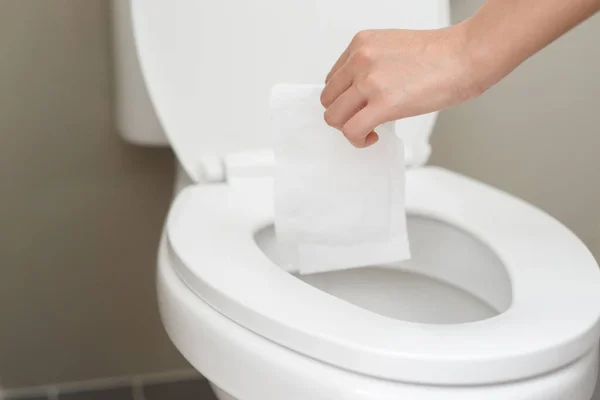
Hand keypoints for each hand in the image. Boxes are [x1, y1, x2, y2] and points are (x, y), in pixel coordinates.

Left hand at [320, 26, 482, 147]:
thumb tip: (360, 90)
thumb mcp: (392, 47)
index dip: (343, 98)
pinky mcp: (382, 104)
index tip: (356, 106)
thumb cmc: (439, 54)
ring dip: (348, 128)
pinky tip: (372, 136)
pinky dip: (358, 140)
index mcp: (361, 44)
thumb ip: (371, 65)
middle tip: (361, 119)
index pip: (332, 79)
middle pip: (329, 98)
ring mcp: (369, 82)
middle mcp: (360, 60)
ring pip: (334, 117)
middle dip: (343, 114)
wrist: (464, 56)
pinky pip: (351, 131)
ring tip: (367, 129)